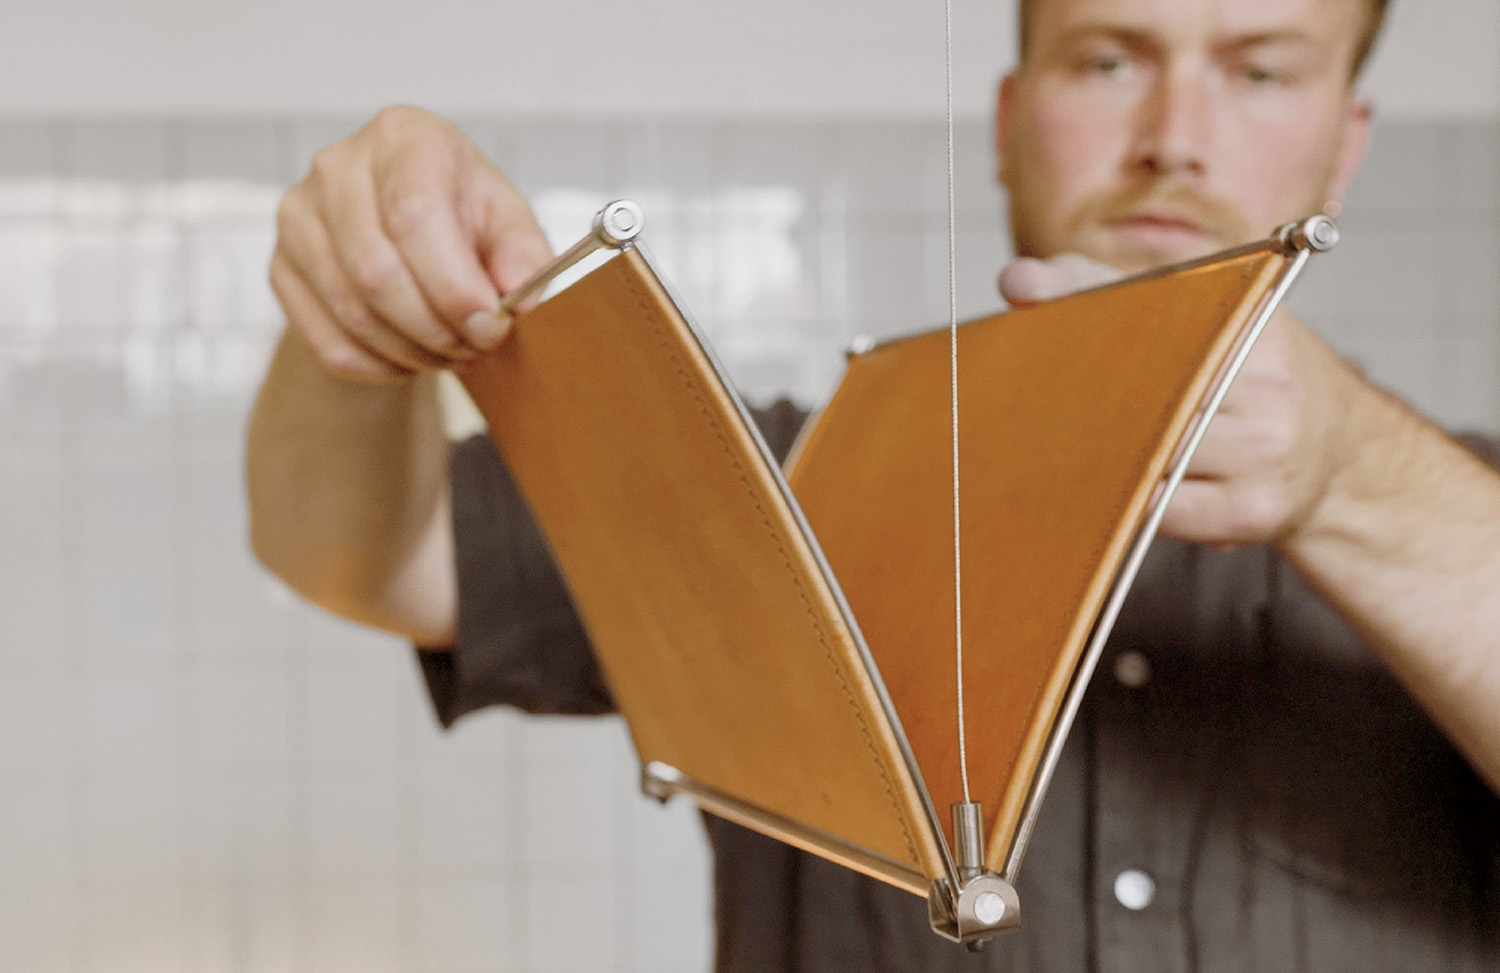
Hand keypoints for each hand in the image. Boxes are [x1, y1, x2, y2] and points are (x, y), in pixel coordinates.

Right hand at [270, 106, 553, 382]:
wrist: (404, 231)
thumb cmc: (462, 215)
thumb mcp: (507, 222)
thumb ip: (524, 257)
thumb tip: (523, 300)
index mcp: (404, 137)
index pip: (413, 214)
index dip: (454, 286)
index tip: (490, 327)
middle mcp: (339, 167)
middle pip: (377, 271)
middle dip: (436, 329)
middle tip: (476, 348)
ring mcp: (299, 217)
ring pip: (352, 312)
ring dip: (412, 352)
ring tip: (450, 353)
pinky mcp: (281, 268)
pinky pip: (329, 343)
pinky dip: (380, 366)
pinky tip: (412, 359)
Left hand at [998, 253, 1356, 547]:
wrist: (1343, 459)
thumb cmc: (1254, 383)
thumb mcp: (1210, 319)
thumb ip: (1117, 291)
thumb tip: (1022, 280)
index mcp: (1251, 318)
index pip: (1154, 294)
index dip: (1081, 289)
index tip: (1020, 285)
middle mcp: (1263, 379)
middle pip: (1145, 376)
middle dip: (1078, 382)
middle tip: (1020, 388)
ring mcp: (1261, 449)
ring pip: (1147, 446)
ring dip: (1091, 446)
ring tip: (1045, 440)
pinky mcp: (1250, 510)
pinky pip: (1159, 507)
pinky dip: (1121, 497)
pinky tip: (1095, 485)